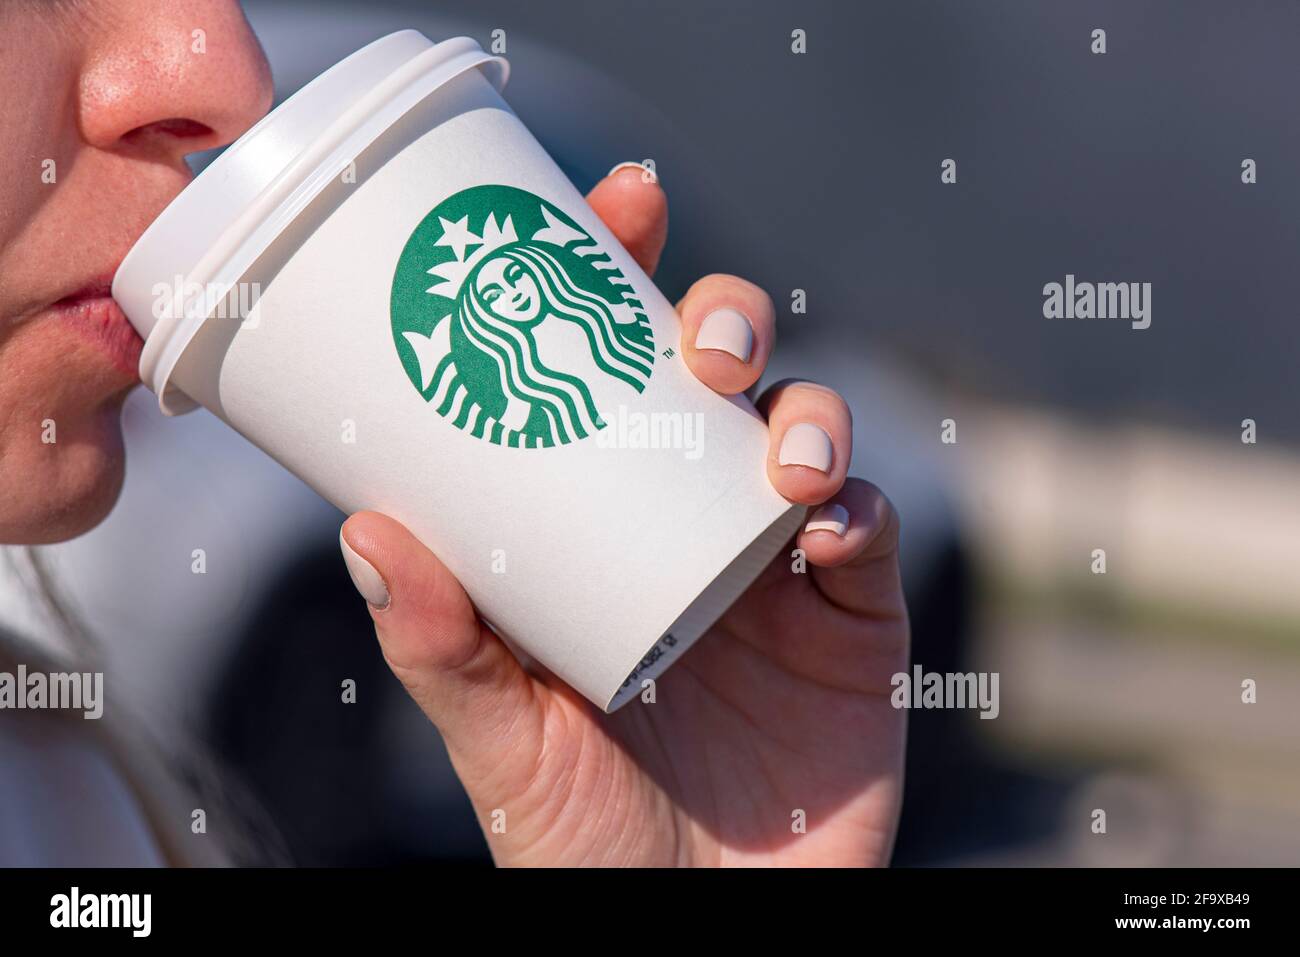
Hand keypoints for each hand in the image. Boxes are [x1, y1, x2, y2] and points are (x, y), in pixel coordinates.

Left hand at [340, 165, 908, 865]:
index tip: (624, 202)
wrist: (701, 932)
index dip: (624, 274)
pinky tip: (825, 520)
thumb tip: (368, 532)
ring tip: (777, 450)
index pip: (612, 370)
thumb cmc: (586, 841)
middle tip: (705, 341)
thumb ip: (444, 648)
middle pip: (725, 376)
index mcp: (602, 522)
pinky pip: (868, 534)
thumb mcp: (500, 741)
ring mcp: (778, 567)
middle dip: (728, 321)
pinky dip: (857, 507)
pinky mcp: (855, 621)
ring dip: (806, 410)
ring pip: (810, 430)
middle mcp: (690, 521)